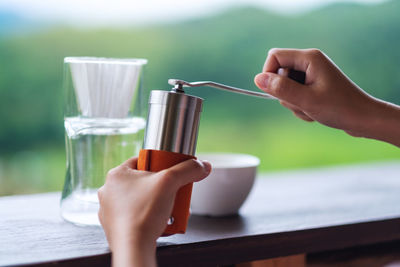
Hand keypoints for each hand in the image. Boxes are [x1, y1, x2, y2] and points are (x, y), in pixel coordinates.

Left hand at [98, 157, 210, 266]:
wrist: (134, 247)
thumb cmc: (143, 214)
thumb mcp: (171, 182)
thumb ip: (188, 170)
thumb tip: (202, 166)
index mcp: (117, 174)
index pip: (142, 160)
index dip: (160, 164)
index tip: (170, 171)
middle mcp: (110, 191)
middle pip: (144, 181)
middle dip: (163, 188)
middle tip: (173, 192)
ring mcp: (111, 209)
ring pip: (141, 199)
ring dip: (158, 203)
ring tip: (170, 208)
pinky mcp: (115, 226)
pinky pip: (137, 215)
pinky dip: (150, 217)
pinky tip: (161, 221)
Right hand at [254, 48, 399, 146]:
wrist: (363, 119)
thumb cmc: (339, 108)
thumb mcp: (306, 100)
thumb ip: (281, 88)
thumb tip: (258, 79)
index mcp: (309, 58)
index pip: (274, 57)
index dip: (268, 73)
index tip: (273, 92)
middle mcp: (309, 62)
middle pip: (279, 74)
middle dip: (285, 93)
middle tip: (303, 103)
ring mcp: (311, 74)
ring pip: (285, 87)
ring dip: (293, 103)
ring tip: (311, 109)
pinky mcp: (313, 85)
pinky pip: (295, 94)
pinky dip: (300, 106)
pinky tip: (314, 112)